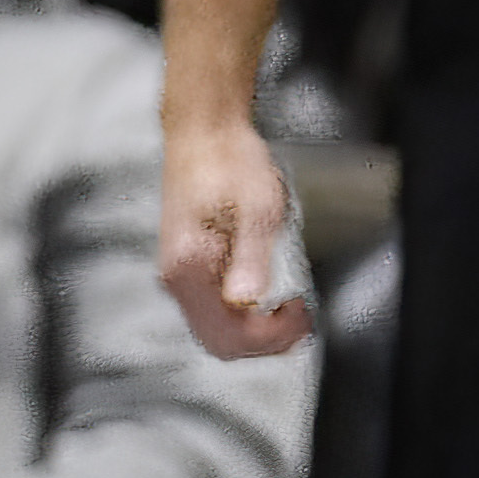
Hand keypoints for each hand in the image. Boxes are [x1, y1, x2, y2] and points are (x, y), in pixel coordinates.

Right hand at [156, 115, 311, 357]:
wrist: (204, 135)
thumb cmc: (228, 162)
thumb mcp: (257, 208)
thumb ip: (251, 258)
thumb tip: (248, 302)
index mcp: (189, 266)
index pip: (228, 333)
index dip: (271, 334)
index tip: (301, 314)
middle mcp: (177, 277)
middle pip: (220, 342)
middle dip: (265, 340)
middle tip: (300, 317)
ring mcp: (181, 275)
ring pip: (216, 331)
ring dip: (257, 330)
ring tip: (290, 306)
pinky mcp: (190, 268)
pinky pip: (215, 311)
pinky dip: (245, 316)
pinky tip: (270, 297)